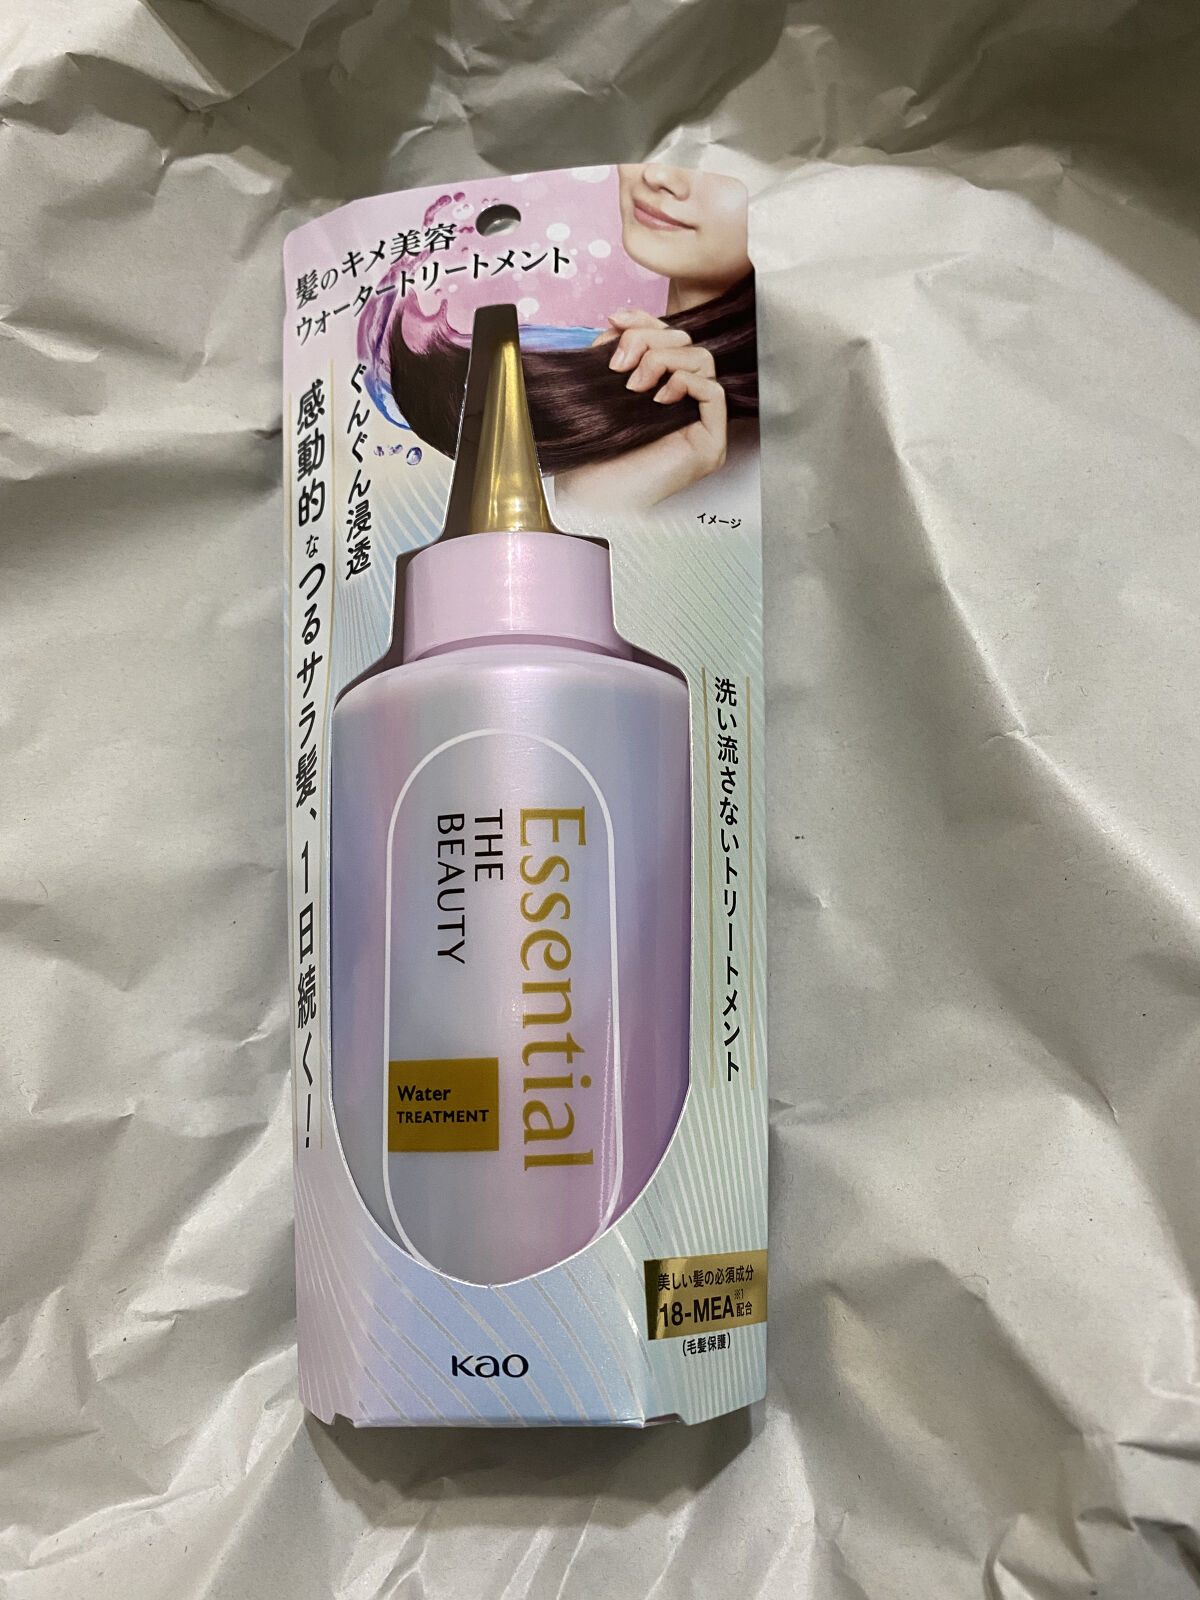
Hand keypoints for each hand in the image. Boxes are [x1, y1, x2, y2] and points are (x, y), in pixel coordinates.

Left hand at [558, 309, 727, 511]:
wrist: (589, 498)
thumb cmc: (593, 455)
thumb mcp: (598, 387)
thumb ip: (612, 351)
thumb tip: (617, 323)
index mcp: (661, 390)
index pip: (669, 338)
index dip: (646, 320)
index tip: (615, 320)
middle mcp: (685, 405)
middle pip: (687, 343)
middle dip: (649, 341)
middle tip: (619, 367)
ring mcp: (701, 425)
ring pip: (703, 361)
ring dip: (664, 361)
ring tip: (635, 386)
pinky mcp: (711, 444)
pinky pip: (714, 392)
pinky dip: (685, 383)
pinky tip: (658, 399)